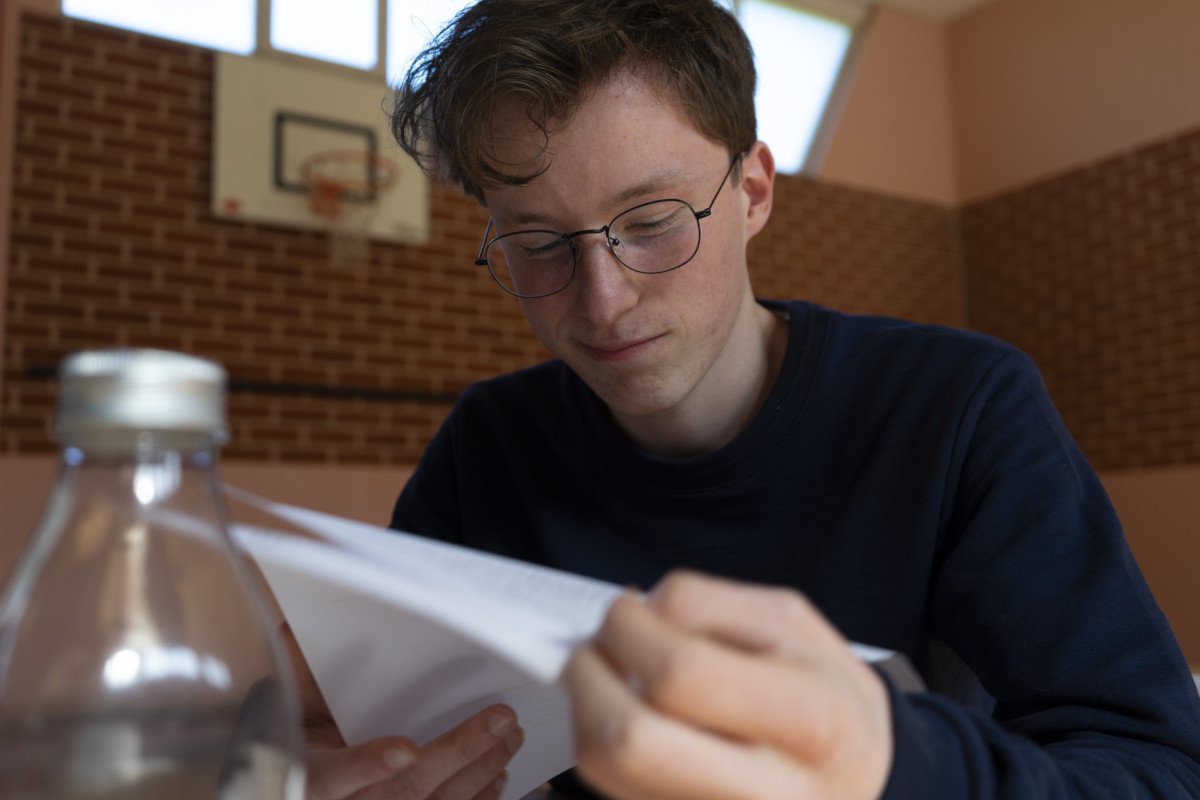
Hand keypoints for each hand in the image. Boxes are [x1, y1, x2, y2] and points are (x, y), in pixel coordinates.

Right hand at [282, 622, 523, 799]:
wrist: (290, 772)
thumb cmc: (291, 731)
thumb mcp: (283, 700)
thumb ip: (294, 669)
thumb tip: (292, 624)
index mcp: (305, 773)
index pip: (329, 778)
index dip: (366, 766)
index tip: (403, 749)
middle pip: (401, 790)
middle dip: (457, 753)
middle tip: (500, 718)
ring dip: (479, 771)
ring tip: (510, 735)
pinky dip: (478, 799)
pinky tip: (500, 773)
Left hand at [562, 571, 892, 799]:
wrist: (859, 777)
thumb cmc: (822, 695)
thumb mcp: (792, 624)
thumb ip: (710, 605)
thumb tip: (634, 615)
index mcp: (806, 718)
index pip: (682, 673)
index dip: (631, 630)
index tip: (623, 610)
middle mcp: (770, 793)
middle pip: (631, 741)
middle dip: (588, 677)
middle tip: (592, 648)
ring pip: (608, 774)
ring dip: (585, 712)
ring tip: (606, 680)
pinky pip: (616, 791)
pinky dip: (601, 748)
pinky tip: (625, 719)